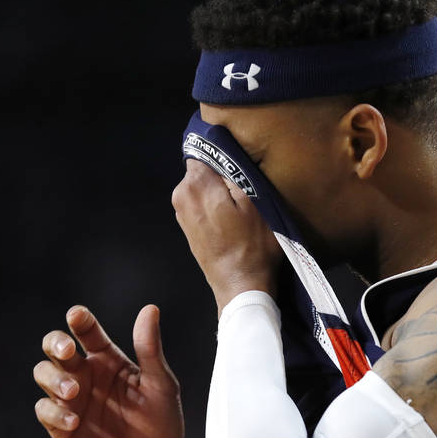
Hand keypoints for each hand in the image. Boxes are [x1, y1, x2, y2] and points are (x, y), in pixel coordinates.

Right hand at [33, 304, 184, 437]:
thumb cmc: (162, 424)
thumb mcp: (161, 385)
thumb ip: (150, 349)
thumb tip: (150, 309)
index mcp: (108, 359)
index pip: (87, 331)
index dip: (79, 319)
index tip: (77, 316)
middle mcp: (85, 374)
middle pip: (55, 346)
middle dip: (55, 343)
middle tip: (68, 351)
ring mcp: (71, 399)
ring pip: (44, 373)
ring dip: (53, 378)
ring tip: (73, 391)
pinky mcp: (61, 426)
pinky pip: (44, 410)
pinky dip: (54, 411)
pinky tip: (75, 420)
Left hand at [172, 160, 280, 313]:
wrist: (241, 286)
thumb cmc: (253, 246)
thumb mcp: (256, 202)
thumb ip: (237, 173)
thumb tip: (228, 156)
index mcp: (195, 183)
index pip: (206, 151)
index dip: (225, 157)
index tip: (241, 170)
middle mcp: (181, 195)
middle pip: (203, 169)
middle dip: (222, 176)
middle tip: (244, 192)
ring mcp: (181, 213)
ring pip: (202, 187)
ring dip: (219, 193)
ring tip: (239, 209)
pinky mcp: (187, 227)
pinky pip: (201, 204)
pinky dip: (214, 207)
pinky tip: (230, 222)